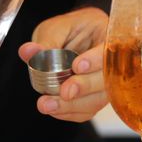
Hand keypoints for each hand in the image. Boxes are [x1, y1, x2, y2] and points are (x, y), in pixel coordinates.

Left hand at [18, 7, 108, 122]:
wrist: (70, 39)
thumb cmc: (68, 29)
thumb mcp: (56, 28)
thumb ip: (46, 41)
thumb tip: (28, 51)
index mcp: (107, 36)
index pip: (109, 49)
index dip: (96, 60)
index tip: (77, 66)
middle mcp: (113, 62)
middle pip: (107, 79)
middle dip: (85, 87)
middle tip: (65, 91)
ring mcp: (105, 83)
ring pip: (98, 99)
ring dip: (73, 105)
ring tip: (48, 104)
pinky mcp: (94, 98)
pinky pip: (87, 111)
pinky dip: (69, 112)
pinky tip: (53, 109)